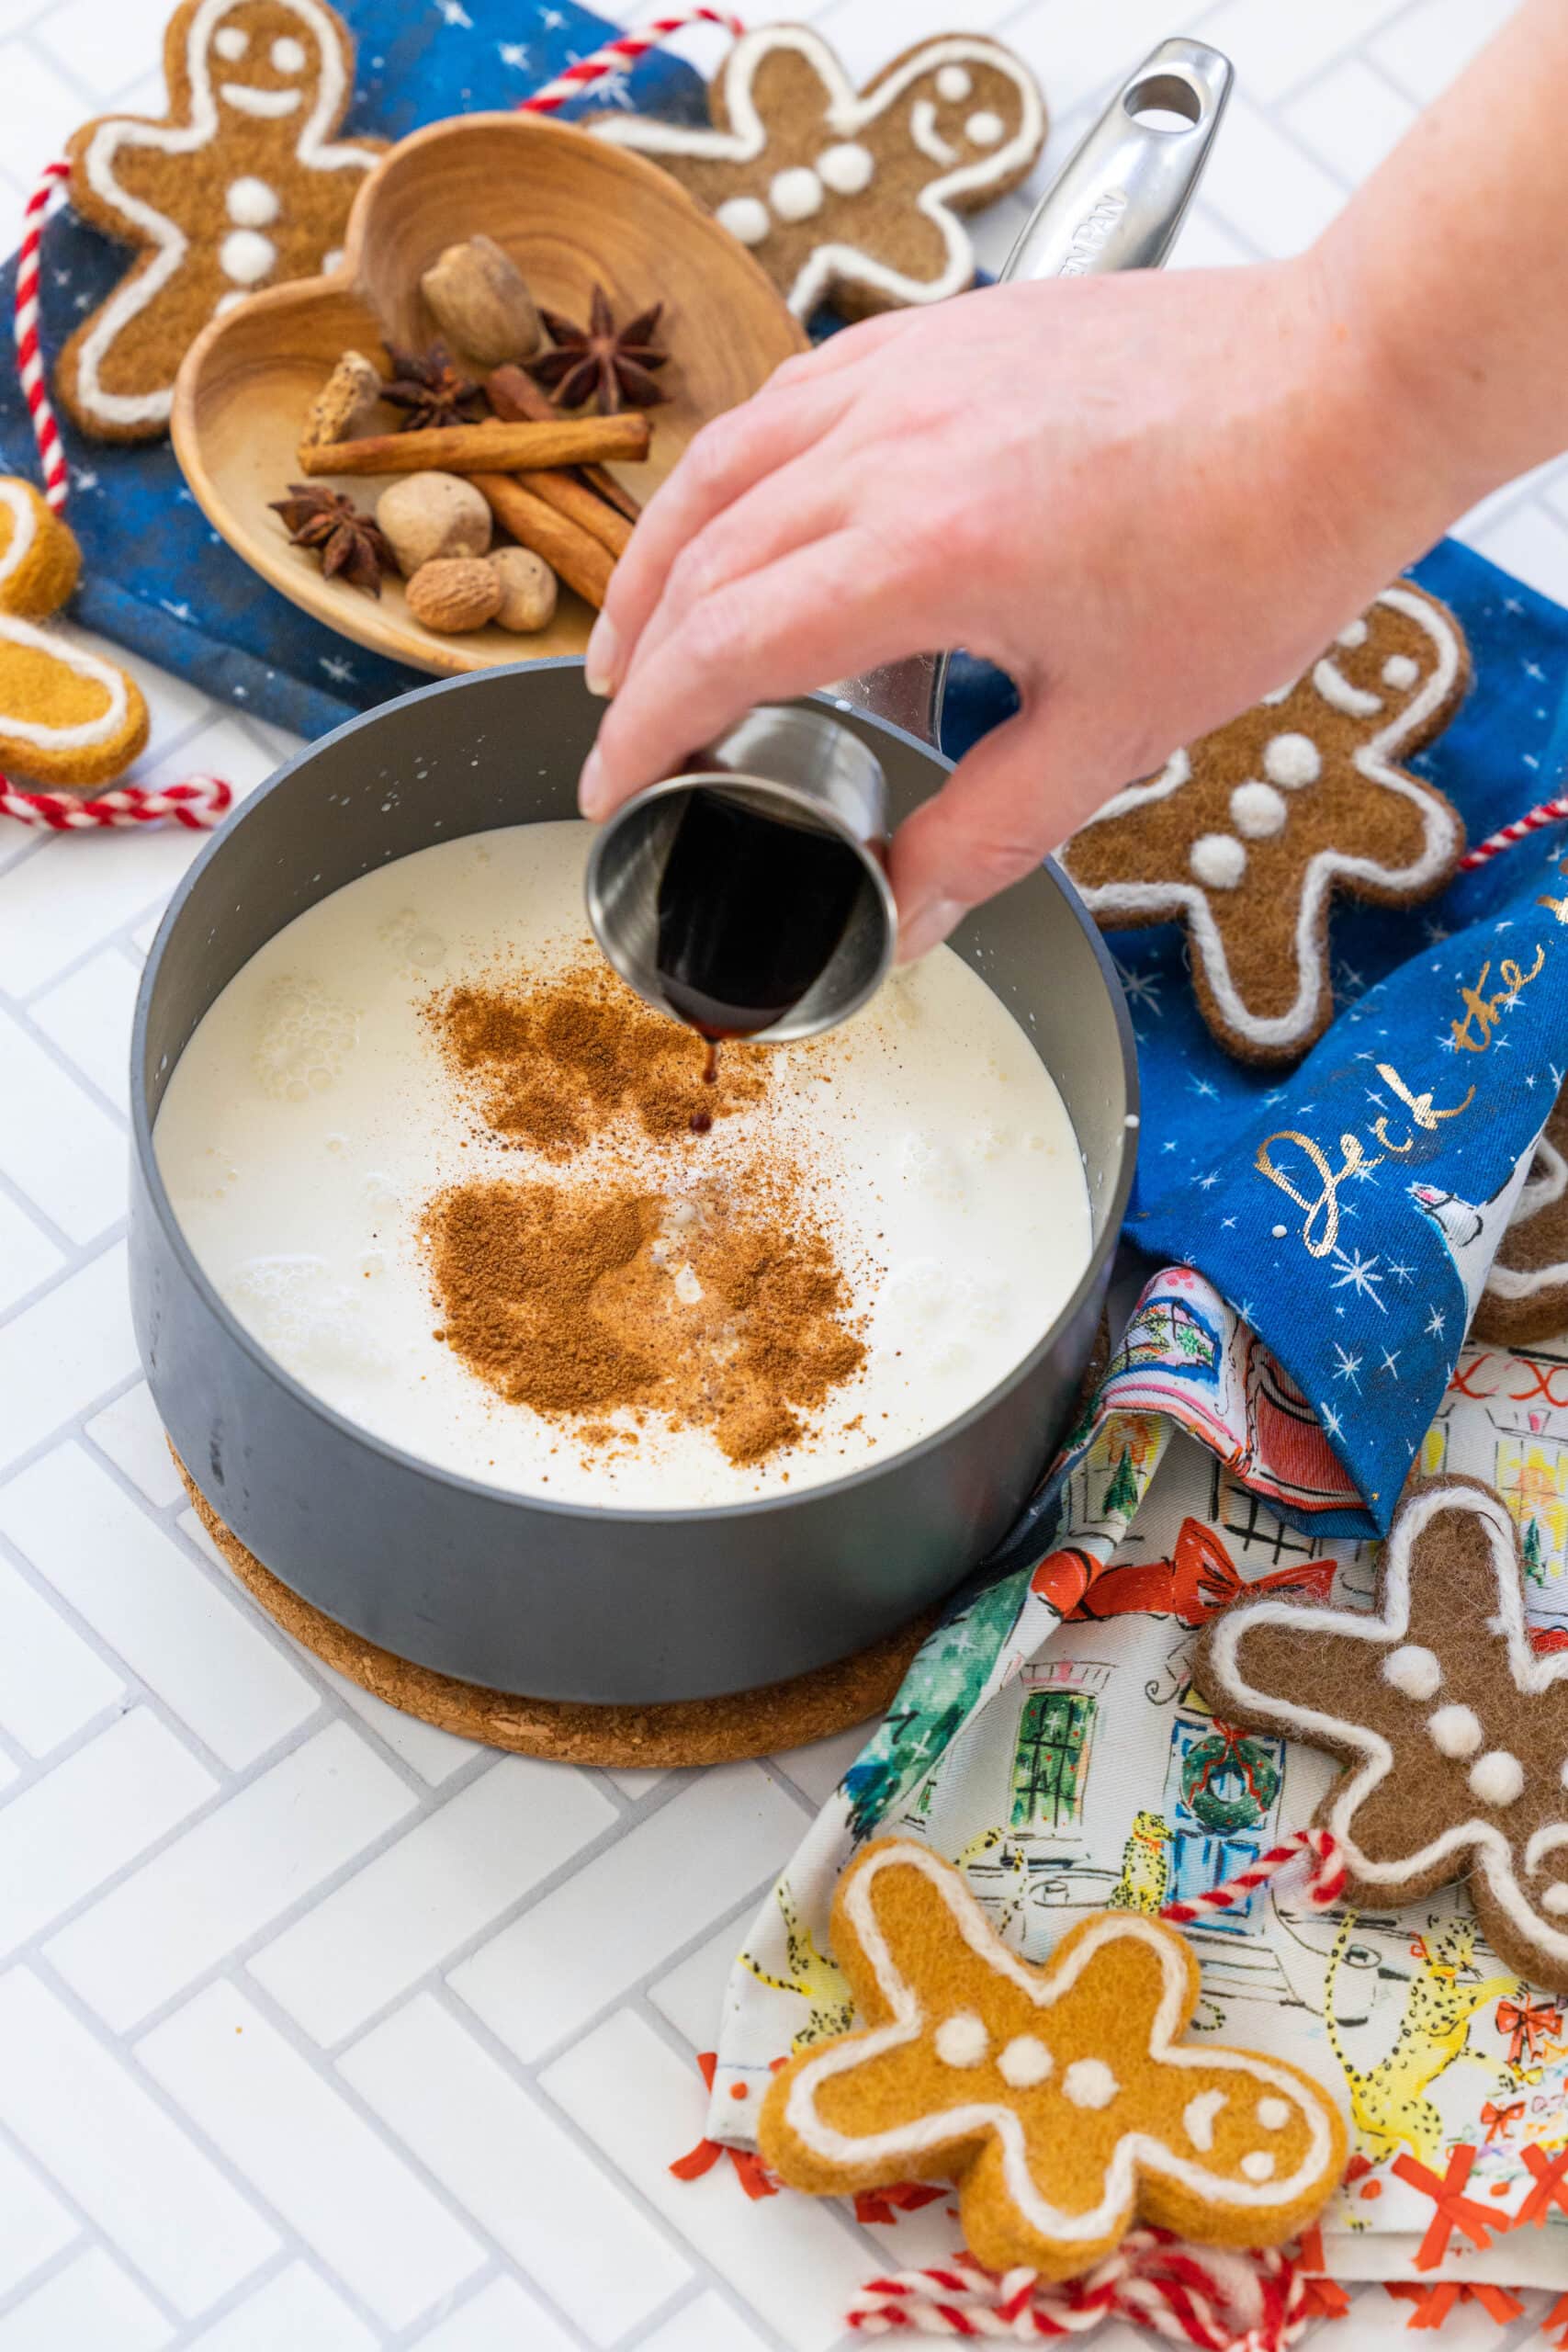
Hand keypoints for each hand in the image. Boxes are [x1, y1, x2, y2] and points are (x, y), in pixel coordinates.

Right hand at [577, 256, 1457, 958]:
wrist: (1346, 392)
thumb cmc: (1256, 545)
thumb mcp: (1118, 729)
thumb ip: (991, 833)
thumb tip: (907, 917)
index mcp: (926, 550)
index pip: (725, 644)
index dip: (649, 727)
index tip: (613, 781)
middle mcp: (893, 442)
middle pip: (704, 559)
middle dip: (640, 658)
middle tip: (619, 733)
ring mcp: (912, 371)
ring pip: (727, 459)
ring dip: (663, 555)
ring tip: (642, 632)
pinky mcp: (945, 332)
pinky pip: (794, 395)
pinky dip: (740, 467)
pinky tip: (744, 516)